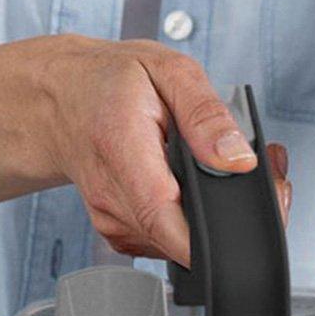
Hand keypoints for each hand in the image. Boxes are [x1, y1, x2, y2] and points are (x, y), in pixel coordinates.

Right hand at [32, 36, 290, 265]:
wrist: (63, 101)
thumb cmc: (111, 82)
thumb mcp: (168, 71)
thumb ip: (205, 114)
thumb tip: (238, 160)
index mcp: (121, 149)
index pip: (163, 216)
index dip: (209, 236)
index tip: (244, 226)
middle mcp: (111, 196)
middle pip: (181, 238)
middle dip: (228, 218)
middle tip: (251, 176)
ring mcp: (113, 220)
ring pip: (179, 243)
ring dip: (210, 219)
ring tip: (216, 174)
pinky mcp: (120, 232)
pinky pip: (167, 240)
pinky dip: (189, 221)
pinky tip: (191, 189)